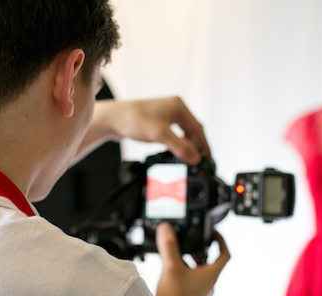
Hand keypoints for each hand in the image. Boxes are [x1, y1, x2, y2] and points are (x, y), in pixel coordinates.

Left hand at [87, 97, 209, 164]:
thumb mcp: (160, 135)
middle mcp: (174, 107)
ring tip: (190, 159)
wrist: (113, 119)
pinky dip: (178, 142)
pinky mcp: (158, 120)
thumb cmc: (133, 121)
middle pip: (192, 130)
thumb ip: (179, 147)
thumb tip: (196, 158)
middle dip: (197, 146)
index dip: (204, 145)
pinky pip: (174, 132)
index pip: (198, 128)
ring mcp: (166, 113)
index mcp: (179, 106)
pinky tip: (176, 151)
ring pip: (183, 132)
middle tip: (200, 163)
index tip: (208, 160)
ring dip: (187, 145)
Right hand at [155, 223, 228, 295]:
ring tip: (178, 255)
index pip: (225, 254)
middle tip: (191, 242)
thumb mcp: (171, 268)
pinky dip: (185, 272)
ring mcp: (201, 292)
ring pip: (200, 271)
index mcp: (211, 275)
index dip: (221, 241)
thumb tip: (166, 229)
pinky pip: (192, 280)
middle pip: (211, 262)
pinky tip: (171, 273)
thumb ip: (169, 246)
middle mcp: (209, 284)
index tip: (214, 233)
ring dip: (192, 261)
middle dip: (201, 250)